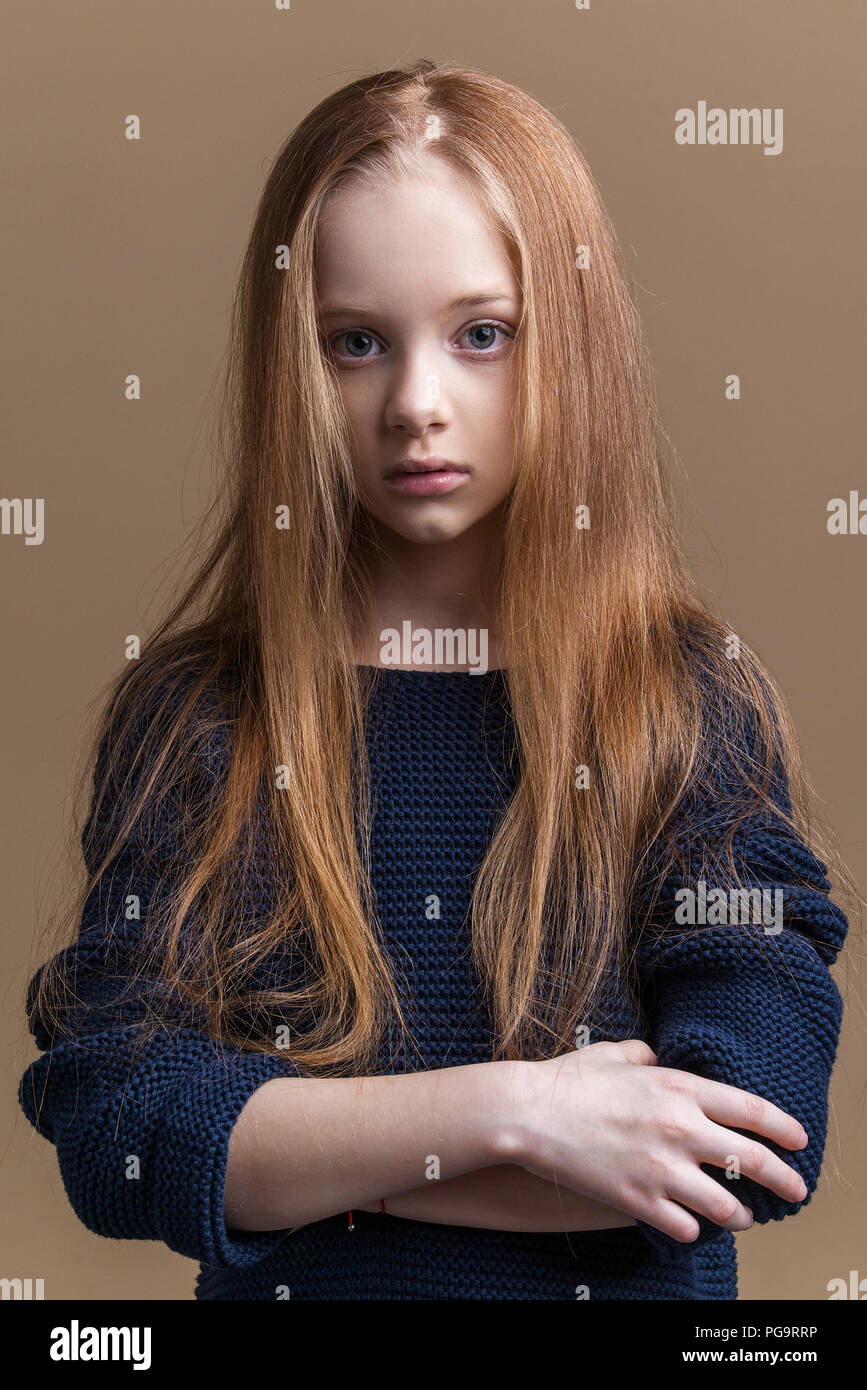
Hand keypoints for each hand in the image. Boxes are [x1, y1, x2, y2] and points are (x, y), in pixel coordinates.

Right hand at [507, 1039, 808, 1243]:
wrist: (528, 1113)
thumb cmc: (568, 1080)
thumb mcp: (614, 1054)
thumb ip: (643, 1055)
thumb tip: (654, 1057)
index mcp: (677, 1088)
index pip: (749, 1109)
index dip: (782, 1126)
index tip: (799, 1139)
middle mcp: (678, 1128)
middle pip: (751, 1160)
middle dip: (783, 1178)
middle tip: (797, 1189)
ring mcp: (660, 1168)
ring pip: (725, 1205)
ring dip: (740, 1214)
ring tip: (743, 1216)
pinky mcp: (637, 1199)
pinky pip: (684, 1227)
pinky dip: (692, 1229)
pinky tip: (690, 1225)